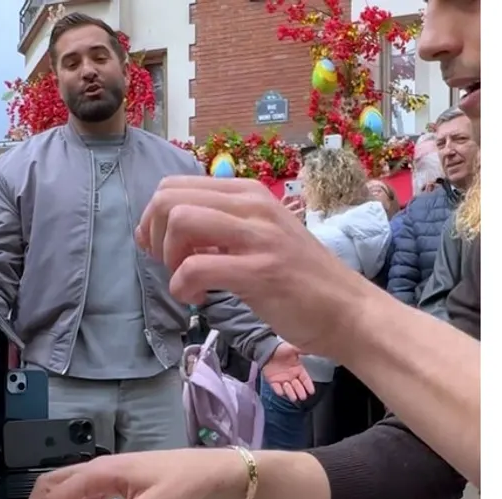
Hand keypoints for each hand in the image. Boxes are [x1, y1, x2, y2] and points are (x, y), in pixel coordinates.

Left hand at [135, 176, 372, 358]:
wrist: (347, 309)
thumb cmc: (300, 278)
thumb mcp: (258, 236)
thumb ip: (216, 227)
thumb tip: (157, 230)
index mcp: (248, 193)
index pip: (175, 185)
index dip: (154, 218)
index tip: (164, 249)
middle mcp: (252, 205)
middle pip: (169, 198)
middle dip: (154, 235)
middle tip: (170, 264)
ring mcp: (257, 236)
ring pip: (180, 221)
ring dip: (168, 257)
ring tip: (185, 279)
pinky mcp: (259, 271)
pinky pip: (195, 268)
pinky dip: (183, 288)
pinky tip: (199, 298)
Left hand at [262, 342, 313, 400]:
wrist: (267, 349)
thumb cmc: (281, 349)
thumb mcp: (292, 349)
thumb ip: (301, 350)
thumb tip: (310, 350)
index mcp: (298, 369)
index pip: (305, 379)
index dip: (308, 385)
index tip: (311, 391)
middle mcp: (291, 376)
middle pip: (298, 387)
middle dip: (300, 392)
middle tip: (303, 397)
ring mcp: (282, 380)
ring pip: (288, 389)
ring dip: (291, 393)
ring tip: (293, 396)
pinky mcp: (273, 381)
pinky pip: (276, 388)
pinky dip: (279, 390)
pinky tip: (281, 392)